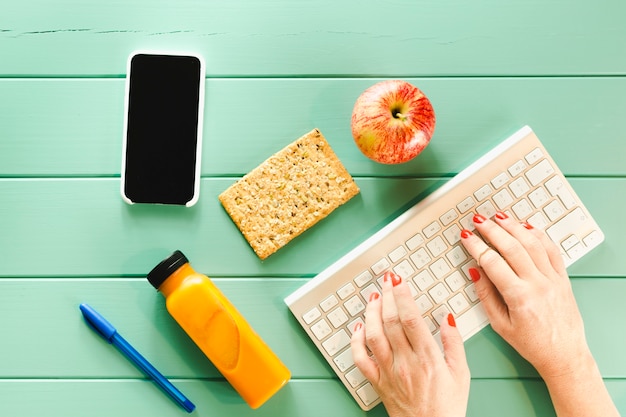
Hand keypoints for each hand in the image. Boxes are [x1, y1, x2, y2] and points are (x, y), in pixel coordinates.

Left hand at [351, 271, 469, 416]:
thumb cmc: (447, 407)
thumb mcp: (462, 374)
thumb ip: (454, 343)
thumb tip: (447, 318)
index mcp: (428, 358)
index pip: (411, 319)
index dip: (403, 296)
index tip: (400, 281)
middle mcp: (405, 363)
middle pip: (390, 321)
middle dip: (387, 296)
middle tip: (386, 280)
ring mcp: (388, 372)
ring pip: (373, 335)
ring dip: (371, 312)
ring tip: (374, 297)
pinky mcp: (378, 382)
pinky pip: (361, 359)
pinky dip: (356, 340)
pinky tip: (359, 327)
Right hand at [459, 212, 588, 377]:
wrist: (564, 354)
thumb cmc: (532, 344)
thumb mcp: (499, 324)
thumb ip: (485, 295)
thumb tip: (475, 271)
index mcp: (519, 297)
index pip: (492, 262)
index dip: (476, 246)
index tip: (466, 236)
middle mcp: (538, 284)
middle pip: (512, 247)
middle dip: (492, 230)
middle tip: (478, 220)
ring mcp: (553, 279)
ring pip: (532, 243)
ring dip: (513, 227)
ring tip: (499, 218)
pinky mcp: (563, 278)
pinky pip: (552, 249)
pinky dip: (539, 235)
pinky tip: (526, 227)